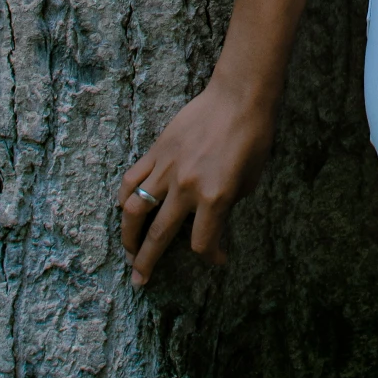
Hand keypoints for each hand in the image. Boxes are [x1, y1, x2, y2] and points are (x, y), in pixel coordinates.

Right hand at [118, 79, 276, 288]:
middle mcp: (187, 189)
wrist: (239, 97)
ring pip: (134, 210)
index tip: (217, 257)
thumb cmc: (254, 137)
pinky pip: (132, 179)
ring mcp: (168, 169)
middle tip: (139, 280)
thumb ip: (227, 203)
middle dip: (146, 263)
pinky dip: (124, 197)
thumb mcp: (250, 179)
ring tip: (127, 250)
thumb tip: (213, 218)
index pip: (203, 242)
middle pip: (158, 236)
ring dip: (127, 235)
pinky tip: (124, 209)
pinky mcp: (157, 151)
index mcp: (215, 198)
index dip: (211, 256)